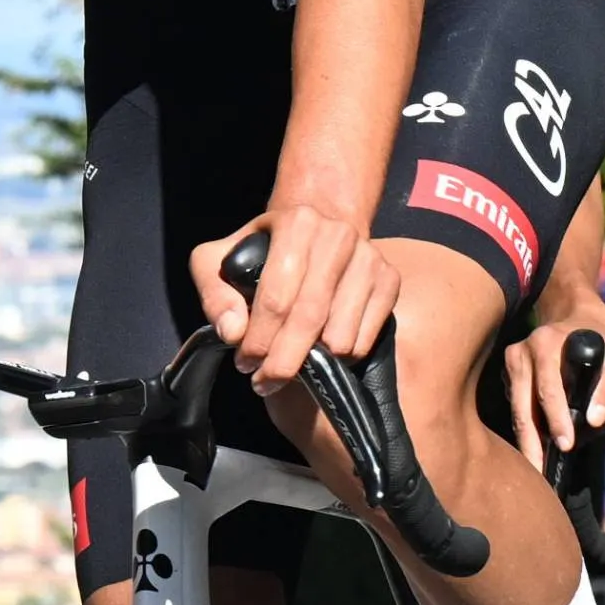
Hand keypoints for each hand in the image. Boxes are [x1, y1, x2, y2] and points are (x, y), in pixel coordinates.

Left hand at [196, 202, 394, 392]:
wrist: (317, 233)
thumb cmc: (262, 251)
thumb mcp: (219, 261)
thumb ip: (215, 295)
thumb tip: (233, 332)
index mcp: (297, 223)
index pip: (277, 296)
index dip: (259, 339)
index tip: (245, 363)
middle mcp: (338, 236)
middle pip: (310, 318)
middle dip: (284, 361)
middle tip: (266, 381)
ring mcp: (369, 258)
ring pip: (341, 336)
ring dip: (313, 364)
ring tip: (291, 363)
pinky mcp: (390, 280)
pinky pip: (364, 340)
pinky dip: (340, 358)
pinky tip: (320, 352)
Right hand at [501, 295, 604, 469]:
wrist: (575, 316)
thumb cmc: (600, 338)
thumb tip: (594, 421)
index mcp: (545, 345)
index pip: (548, 389)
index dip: (556, 420)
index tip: (566, 444)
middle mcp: (521, 353)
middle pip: (523, 406)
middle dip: (531, 441)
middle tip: (541, 470)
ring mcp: (510, 364)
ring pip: (516, 410)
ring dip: (526, 439)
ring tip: (536, 465)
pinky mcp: (507, 373)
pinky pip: (516, 405)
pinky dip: (527, 425)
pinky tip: (538, 441)